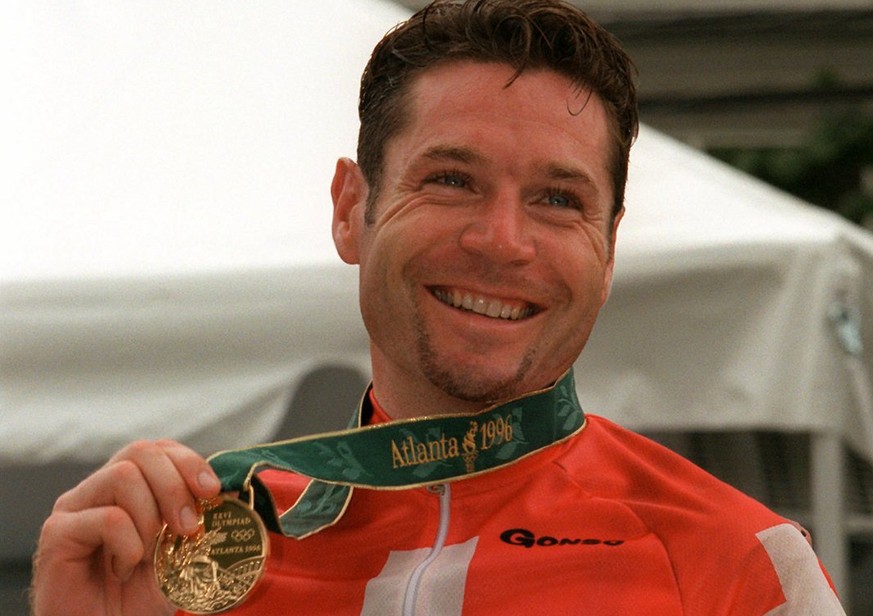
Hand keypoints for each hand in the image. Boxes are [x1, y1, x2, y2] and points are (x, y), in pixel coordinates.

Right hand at [31, 439, 221, 615]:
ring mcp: (75, 507)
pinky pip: (106, 519)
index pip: (159, 449)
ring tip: (149, 555)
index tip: (211, 491)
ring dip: (150, 517)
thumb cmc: (138, 596)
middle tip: (187, 528)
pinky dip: (128, 546)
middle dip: (175, 486)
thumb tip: (240, 491)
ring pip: (123, 476)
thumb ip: (203, 520)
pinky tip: (124, 569)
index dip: (189, 462)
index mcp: (127, 487)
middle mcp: (98, 489)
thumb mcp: (182, 554)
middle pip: (141, 452)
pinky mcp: (58, 533)